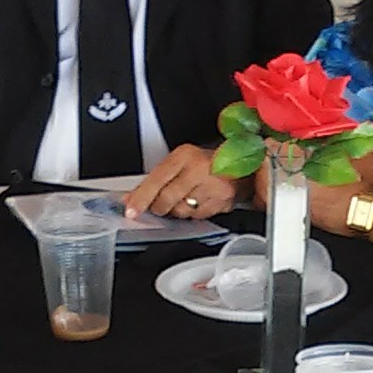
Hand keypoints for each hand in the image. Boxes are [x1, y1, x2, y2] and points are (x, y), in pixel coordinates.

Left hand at [124, 144, 238, 217]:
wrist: (241, 164)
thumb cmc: (206, 163)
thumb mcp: (180, 161)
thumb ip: (155, 179)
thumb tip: (131, 199)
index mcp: (185, 156)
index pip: (157, 179)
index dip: (142, 197)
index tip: (131, 210)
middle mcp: (200, 170)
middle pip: (167, 199)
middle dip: (159, 207)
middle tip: (159, 205)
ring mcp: (213, 187)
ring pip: (181, 211)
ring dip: (177, 210)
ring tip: (184, 198)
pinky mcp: (222, 202)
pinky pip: (197, 217)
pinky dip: (193, 213)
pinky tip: (197, 202)